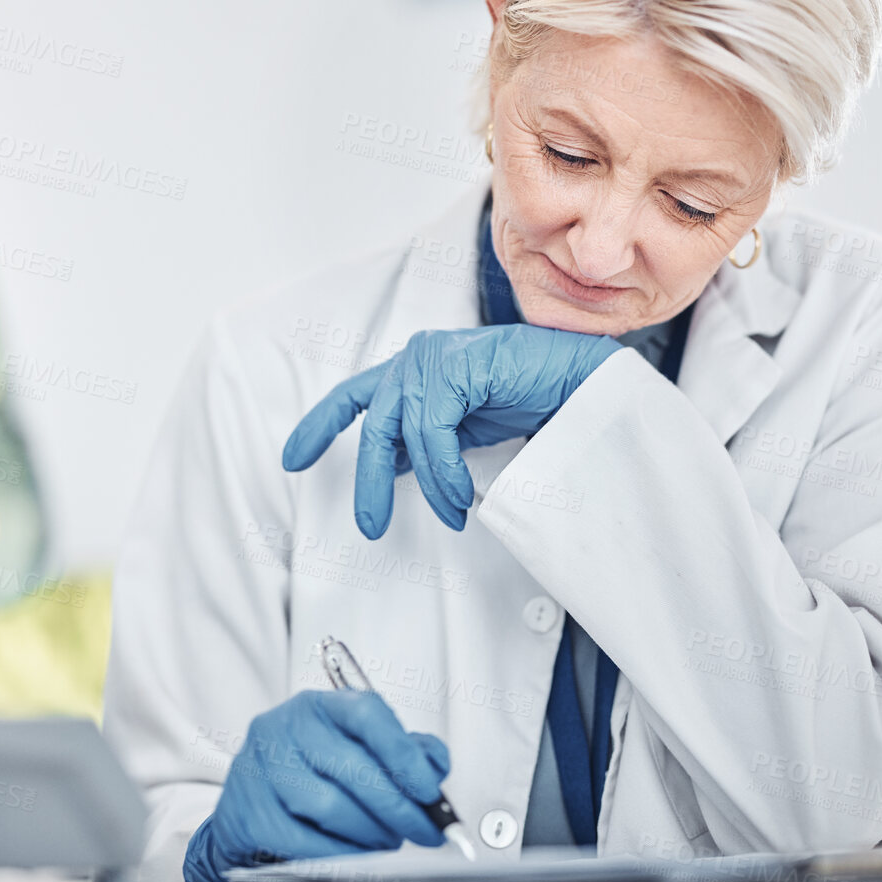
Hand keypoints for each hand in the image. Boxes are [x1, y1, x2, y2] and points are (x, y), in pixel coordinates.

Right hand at [182, 690, 451, 881]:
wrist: (250, 799)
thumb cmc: (311, 769)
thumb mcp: (357, 744)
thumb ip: (404, 749)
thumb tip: (435, 766)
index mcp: (320, 706)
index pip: (366, 714)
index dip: (403, 753)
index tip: (430, 788)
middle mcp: (285, 728)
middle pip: (352, 768)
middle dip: (399, 807)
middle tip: (425, 829)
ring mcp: (261, 769)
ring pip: (329, 808)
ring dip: (371, 833)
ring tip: (389, 840)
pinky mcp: (250, 812)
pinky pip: (304, 842)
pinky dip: (340, 854)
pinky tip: (356, 853)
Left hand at [281, 324, 621, 537]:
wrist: (587, 385)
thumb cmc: (538, 398)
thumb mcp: (466, 429)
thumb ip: (426, 442)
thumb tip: (393, 467)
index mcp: (418, 371)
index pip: (354, 396)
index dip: (320, 426)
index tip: (294, 459)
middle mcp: (420, 358)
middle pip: (374, 424)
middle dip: (369, 479)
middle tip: (370, 523)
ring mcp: (435, 358)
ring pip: (402, 432)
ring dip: (427, 483)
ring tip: (450, 510)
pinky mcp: (455, 366)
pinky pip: (431, 430)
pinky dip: (442, 469)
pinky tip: (459, 493)